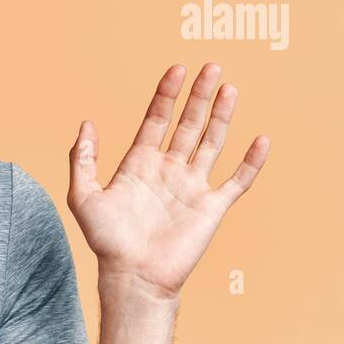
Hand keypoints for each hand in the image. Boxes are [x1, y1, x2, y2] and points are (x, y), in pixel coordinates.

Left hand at [67, 62, 269, 298]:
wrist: (133, 276)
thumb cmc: (107, 241)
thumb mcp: (84, 196)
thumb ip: (83, 159)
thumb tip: (86, 123)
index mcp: (140, 164)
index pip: (157, 120)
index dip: (166, 95)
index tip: (177, 69)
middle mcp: (168, 170)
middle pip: (187, 124)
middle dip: (199, 96)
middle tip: (211, 66)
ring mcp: (192, 187)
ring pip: (211, 143)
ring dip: (222, 116)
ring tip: (230, 88)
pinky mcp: (212, 207)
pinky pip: (237, 181)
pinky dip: (251, 162)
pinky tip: (260, 139)